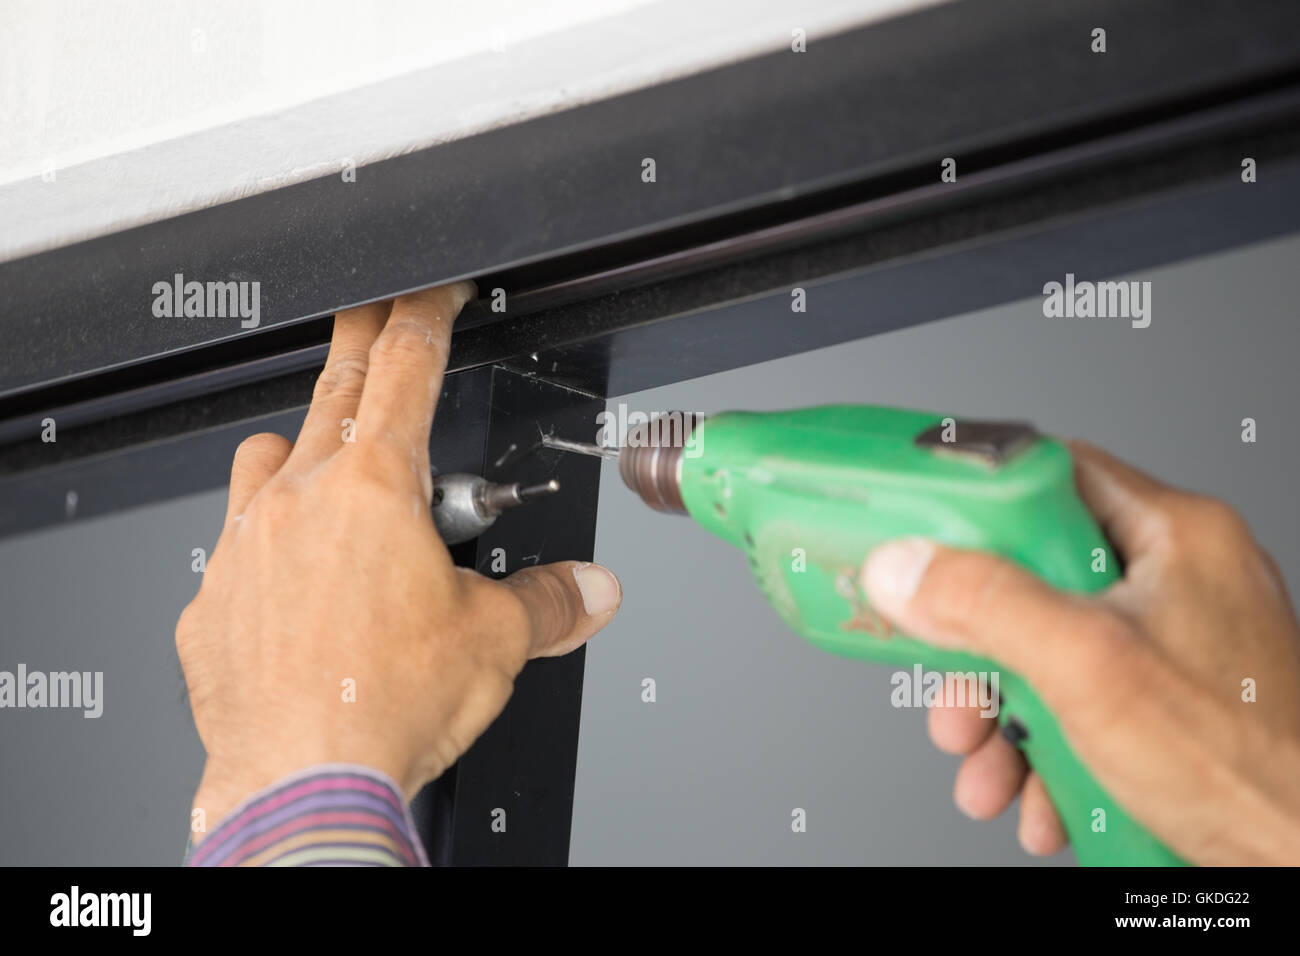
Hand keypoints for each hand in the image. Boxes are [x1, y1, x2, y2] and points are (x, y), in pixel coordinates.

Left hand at [177, 284, 621, 836]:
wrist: (301, 783)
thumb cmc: (384, 705)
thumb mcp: (496, 643)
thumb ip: (551, 602)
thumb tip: (592, 591)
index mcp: (376, 488)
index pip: (405, 368)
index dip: (424, 313)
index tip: (431, 288)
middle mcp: (300, 500)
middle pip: (330, 389)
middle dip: (357, 339)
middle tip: (368, 310)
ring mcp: (246, 545)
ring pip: (265, 460)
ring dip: (299, 448)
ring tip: (327, 468)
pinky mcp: (213, 600)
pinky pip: (236, 546)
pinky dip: (267, 546)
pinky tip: (295, 586)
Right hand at [862, 441, 1299, 864]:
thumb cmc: (1250, 768)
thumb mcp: (1088, 667)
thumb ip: (987, 605)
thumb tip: (906, 567)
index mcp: (1176, 537)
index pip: (1054, 479)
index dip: (983, 510)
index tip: (928, 548)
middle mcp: (1178, 580)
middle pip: (1035, 582)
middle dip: (980, 657)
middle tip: (956, 700)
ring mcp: (1175, 645)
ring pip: (1050, 655)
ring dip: (1004, 722)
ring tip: (991, 775)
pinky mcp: (1170, 704)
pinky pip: (1080, 706)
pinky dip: (1047, 753)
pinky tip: (1041, 800)